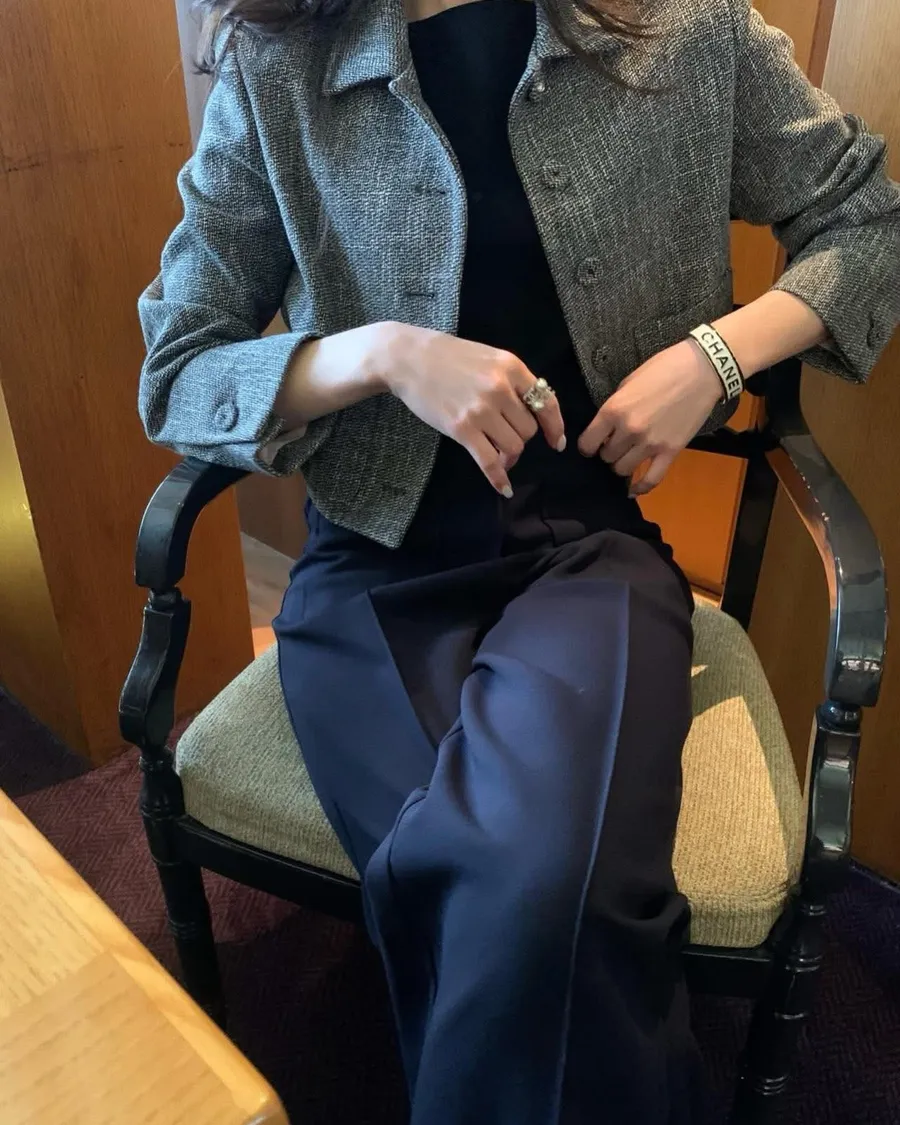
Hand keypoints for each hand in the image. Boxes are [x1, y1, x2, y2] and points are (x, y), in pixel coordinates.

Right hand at [375, 322, 565, 496]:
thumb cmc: (448, 356)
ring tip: (500, 456)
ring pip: (514, 446)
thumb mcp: (489, 357)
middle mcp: (501, 389)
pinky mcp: (462, 429)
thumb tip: (532, 409)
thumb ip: (511, 380)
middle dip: (521, 439)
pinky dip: (499, 478)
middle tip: (507, 440)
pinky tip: (504, 488)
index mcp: (512, 368)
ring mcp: (481, 410)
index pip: (547, 403)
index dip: (555, 427)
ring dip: (510, 456)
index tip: (556, 442)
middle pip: (528, 430)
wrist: (408, 358)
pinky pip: (489, 461)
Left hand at [577, 339, 722, 495]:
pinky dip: (640, 488)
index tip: (592, 444)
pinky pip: (651, 479)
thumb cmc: (664, 368)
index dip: (588, 446)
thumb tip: (606, 427)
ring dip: (622, 464)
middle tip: (616, 444)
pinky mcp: (671, 451)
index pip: (588, 442)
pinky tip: (632, 490)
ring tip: (628, 455)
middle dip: (608, 451)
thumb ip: (615, 407)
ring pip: (622, 470)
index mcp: (614, 409)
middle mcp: (629, 430)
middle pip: (606, 457)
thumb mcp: (629, 382)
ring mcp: (650, 443)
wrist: (702, 370)